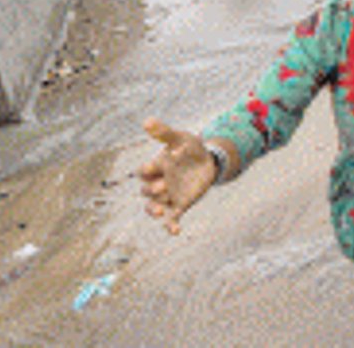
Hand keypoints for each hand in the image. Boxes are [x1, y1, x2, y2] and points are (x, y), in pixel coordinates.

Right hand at [139, 118, 216, 234]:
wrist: (208, 161)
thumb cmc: (190, 148)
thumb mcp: (180, 138)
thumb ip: (165, 133)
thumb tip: (147, 121)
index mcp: (156, 166)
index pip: (144, 170)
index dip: (148, 168)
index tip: (157, 163)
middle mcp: (158, 183)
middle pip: (146, 191)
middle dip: (152, 190)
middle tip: (162, 186)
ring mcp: (167, 196)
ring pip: (153, 207)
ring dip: (154, 210)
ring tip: (160, 212)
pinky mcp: (179, 206)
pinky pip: (171, 219)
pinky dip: (171, 226)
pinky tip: (175, 231)